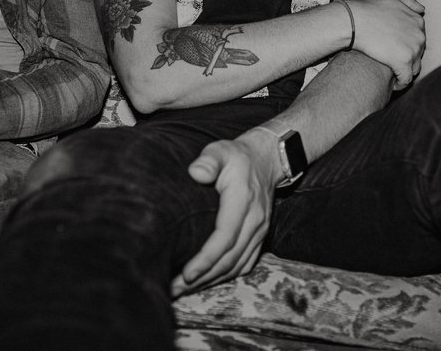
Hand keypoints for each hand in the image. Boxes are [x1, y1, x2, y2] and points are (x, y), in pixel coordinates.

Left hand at [171, 134, 277, 297]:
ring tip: (183, 290)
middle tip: (174, 289)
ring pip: (237, 265)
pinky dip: (225, 276)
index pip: (226, 236)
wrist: (266, 160)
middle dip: (202, 277)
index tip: (186, 273)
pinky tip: (205, 282)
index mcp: (243, 200)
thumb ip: (209, 160)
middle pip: (229, 258)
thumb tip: (196, 172)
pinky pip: (244, 263)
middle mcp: (255, 220)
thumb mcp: (220, 150)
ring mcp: (259, 231)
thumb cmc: (236, 156)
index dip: (207, 258)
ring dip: (211, 281)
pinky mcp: (259, 237)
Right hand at [346, 0, 425, 87]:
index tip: (397, 50)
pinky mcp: (403, 63)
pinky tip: (394, 85)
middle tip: (393, 63)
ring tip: (394, 75)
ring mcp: (413, 49)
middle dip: (408, 59)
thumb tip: (422, 10)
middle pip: (418, 54)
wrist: (354, 22)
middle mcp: (420, 35)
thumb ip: (409, 2)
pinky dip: (401, 83)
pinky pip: (407, 79)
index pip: (418, 39)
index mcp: (418, 21)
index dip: (408, 45)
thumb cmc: (368, 8)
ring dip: (406, 72)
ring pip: (415, 68)